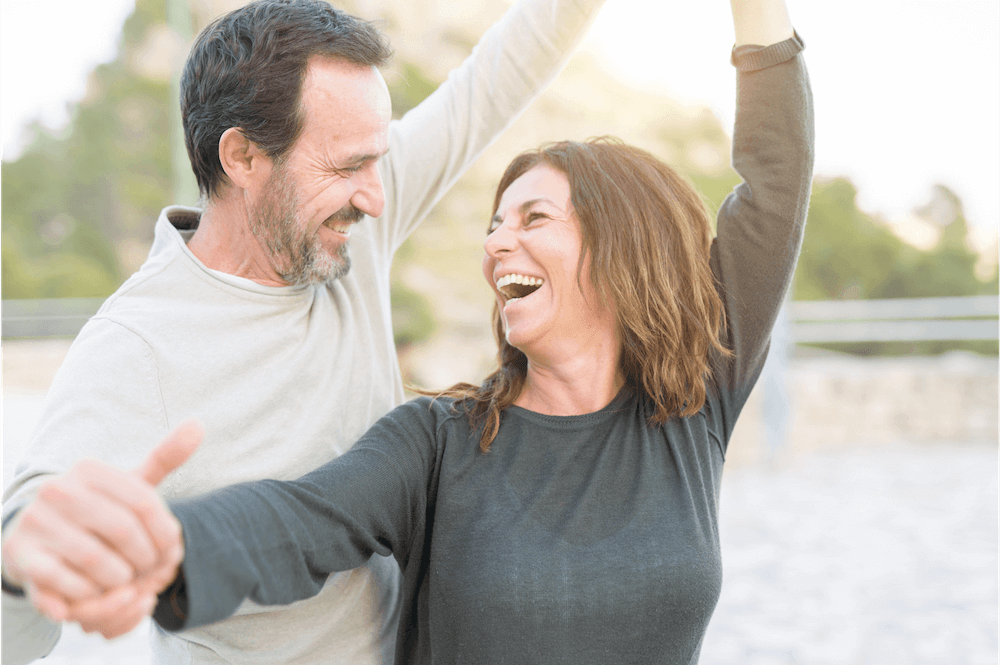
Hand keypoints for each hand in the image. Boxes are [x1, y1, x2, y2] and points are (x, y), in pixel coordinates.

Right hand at [1, 421, 202, 636]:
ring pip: (97, 560)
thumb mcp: (130, 483)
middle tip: (150, 571)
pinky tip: (100, 591)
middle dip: (145, 558)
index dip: (166, 533)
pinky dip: (90, 595)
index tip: (172, 550)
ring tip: (128, 580)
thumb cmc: (99, 510)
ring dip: (120, 578)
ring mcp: (36, 521)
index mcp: (90, 469)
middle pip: (124, 531)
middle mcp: (58, 489)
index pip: (144, 502)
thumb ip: (164, 457)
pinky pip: (66, 583)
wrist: (38, 536)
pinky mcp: (22, 554)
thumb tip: (197, 425)